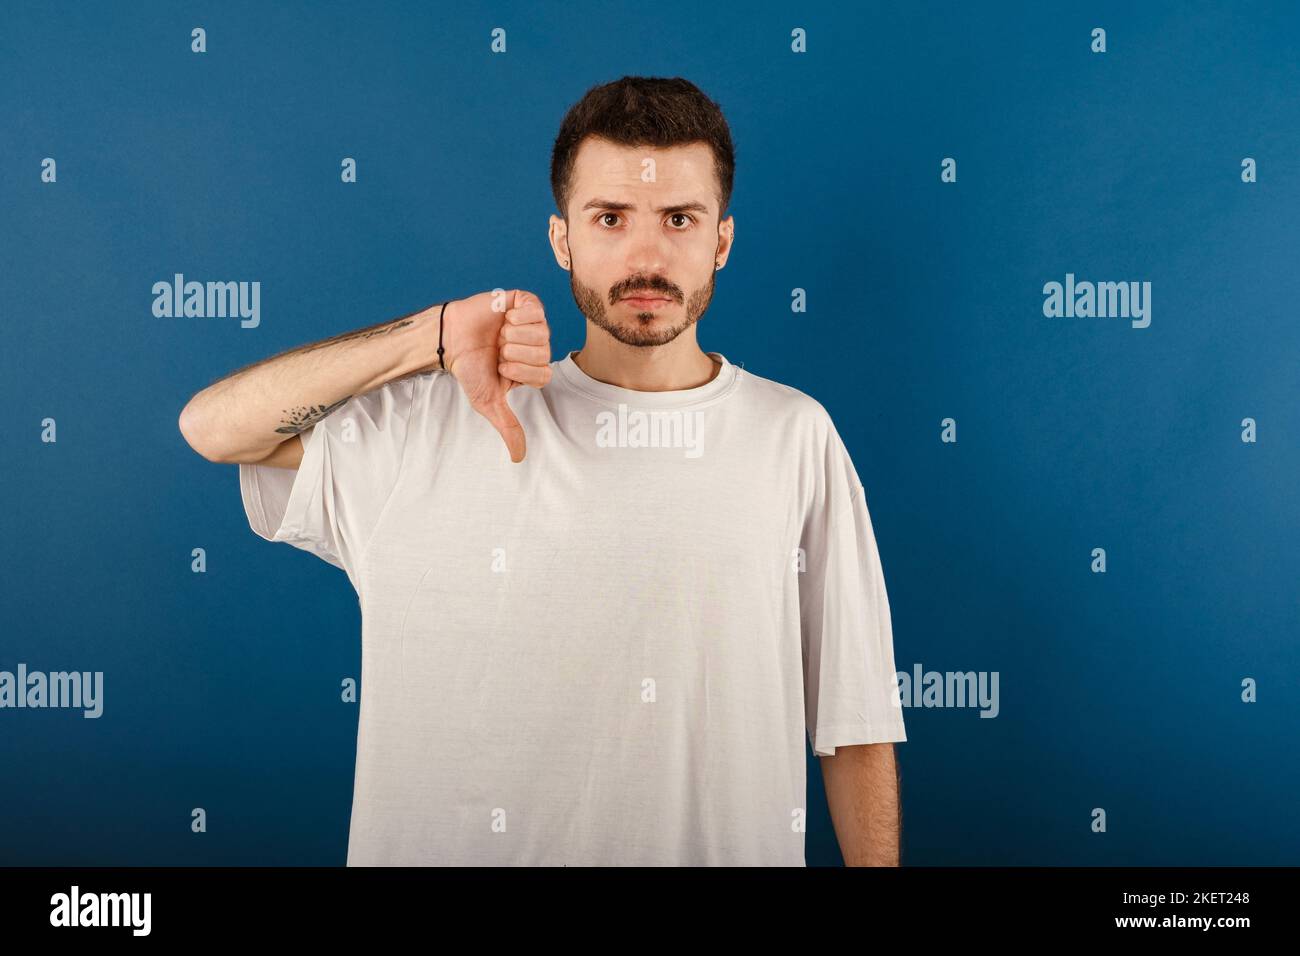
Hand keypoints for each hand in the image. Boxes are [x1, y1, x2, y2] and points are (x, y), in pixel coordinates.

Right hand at [440, 290, 551, 462]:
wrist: (452, 339)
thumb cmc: (470, 369)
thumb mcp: (488, 402)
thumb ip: (508, 428)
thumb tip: (519, 459)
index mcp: (534, 368)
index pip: (545, 373)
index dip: (520, 371)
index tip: (500, 368)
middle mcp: (538, 346)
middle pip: (543, 352)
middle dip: (514, 353)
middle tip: (498, 350)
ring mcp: (534, 324)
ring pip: (541, 331)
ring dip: (513, 335)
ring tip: (498, 335)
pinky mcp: (526, 303)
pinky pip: (535, 310)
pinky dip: (516, 316)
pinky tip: (504, 318)